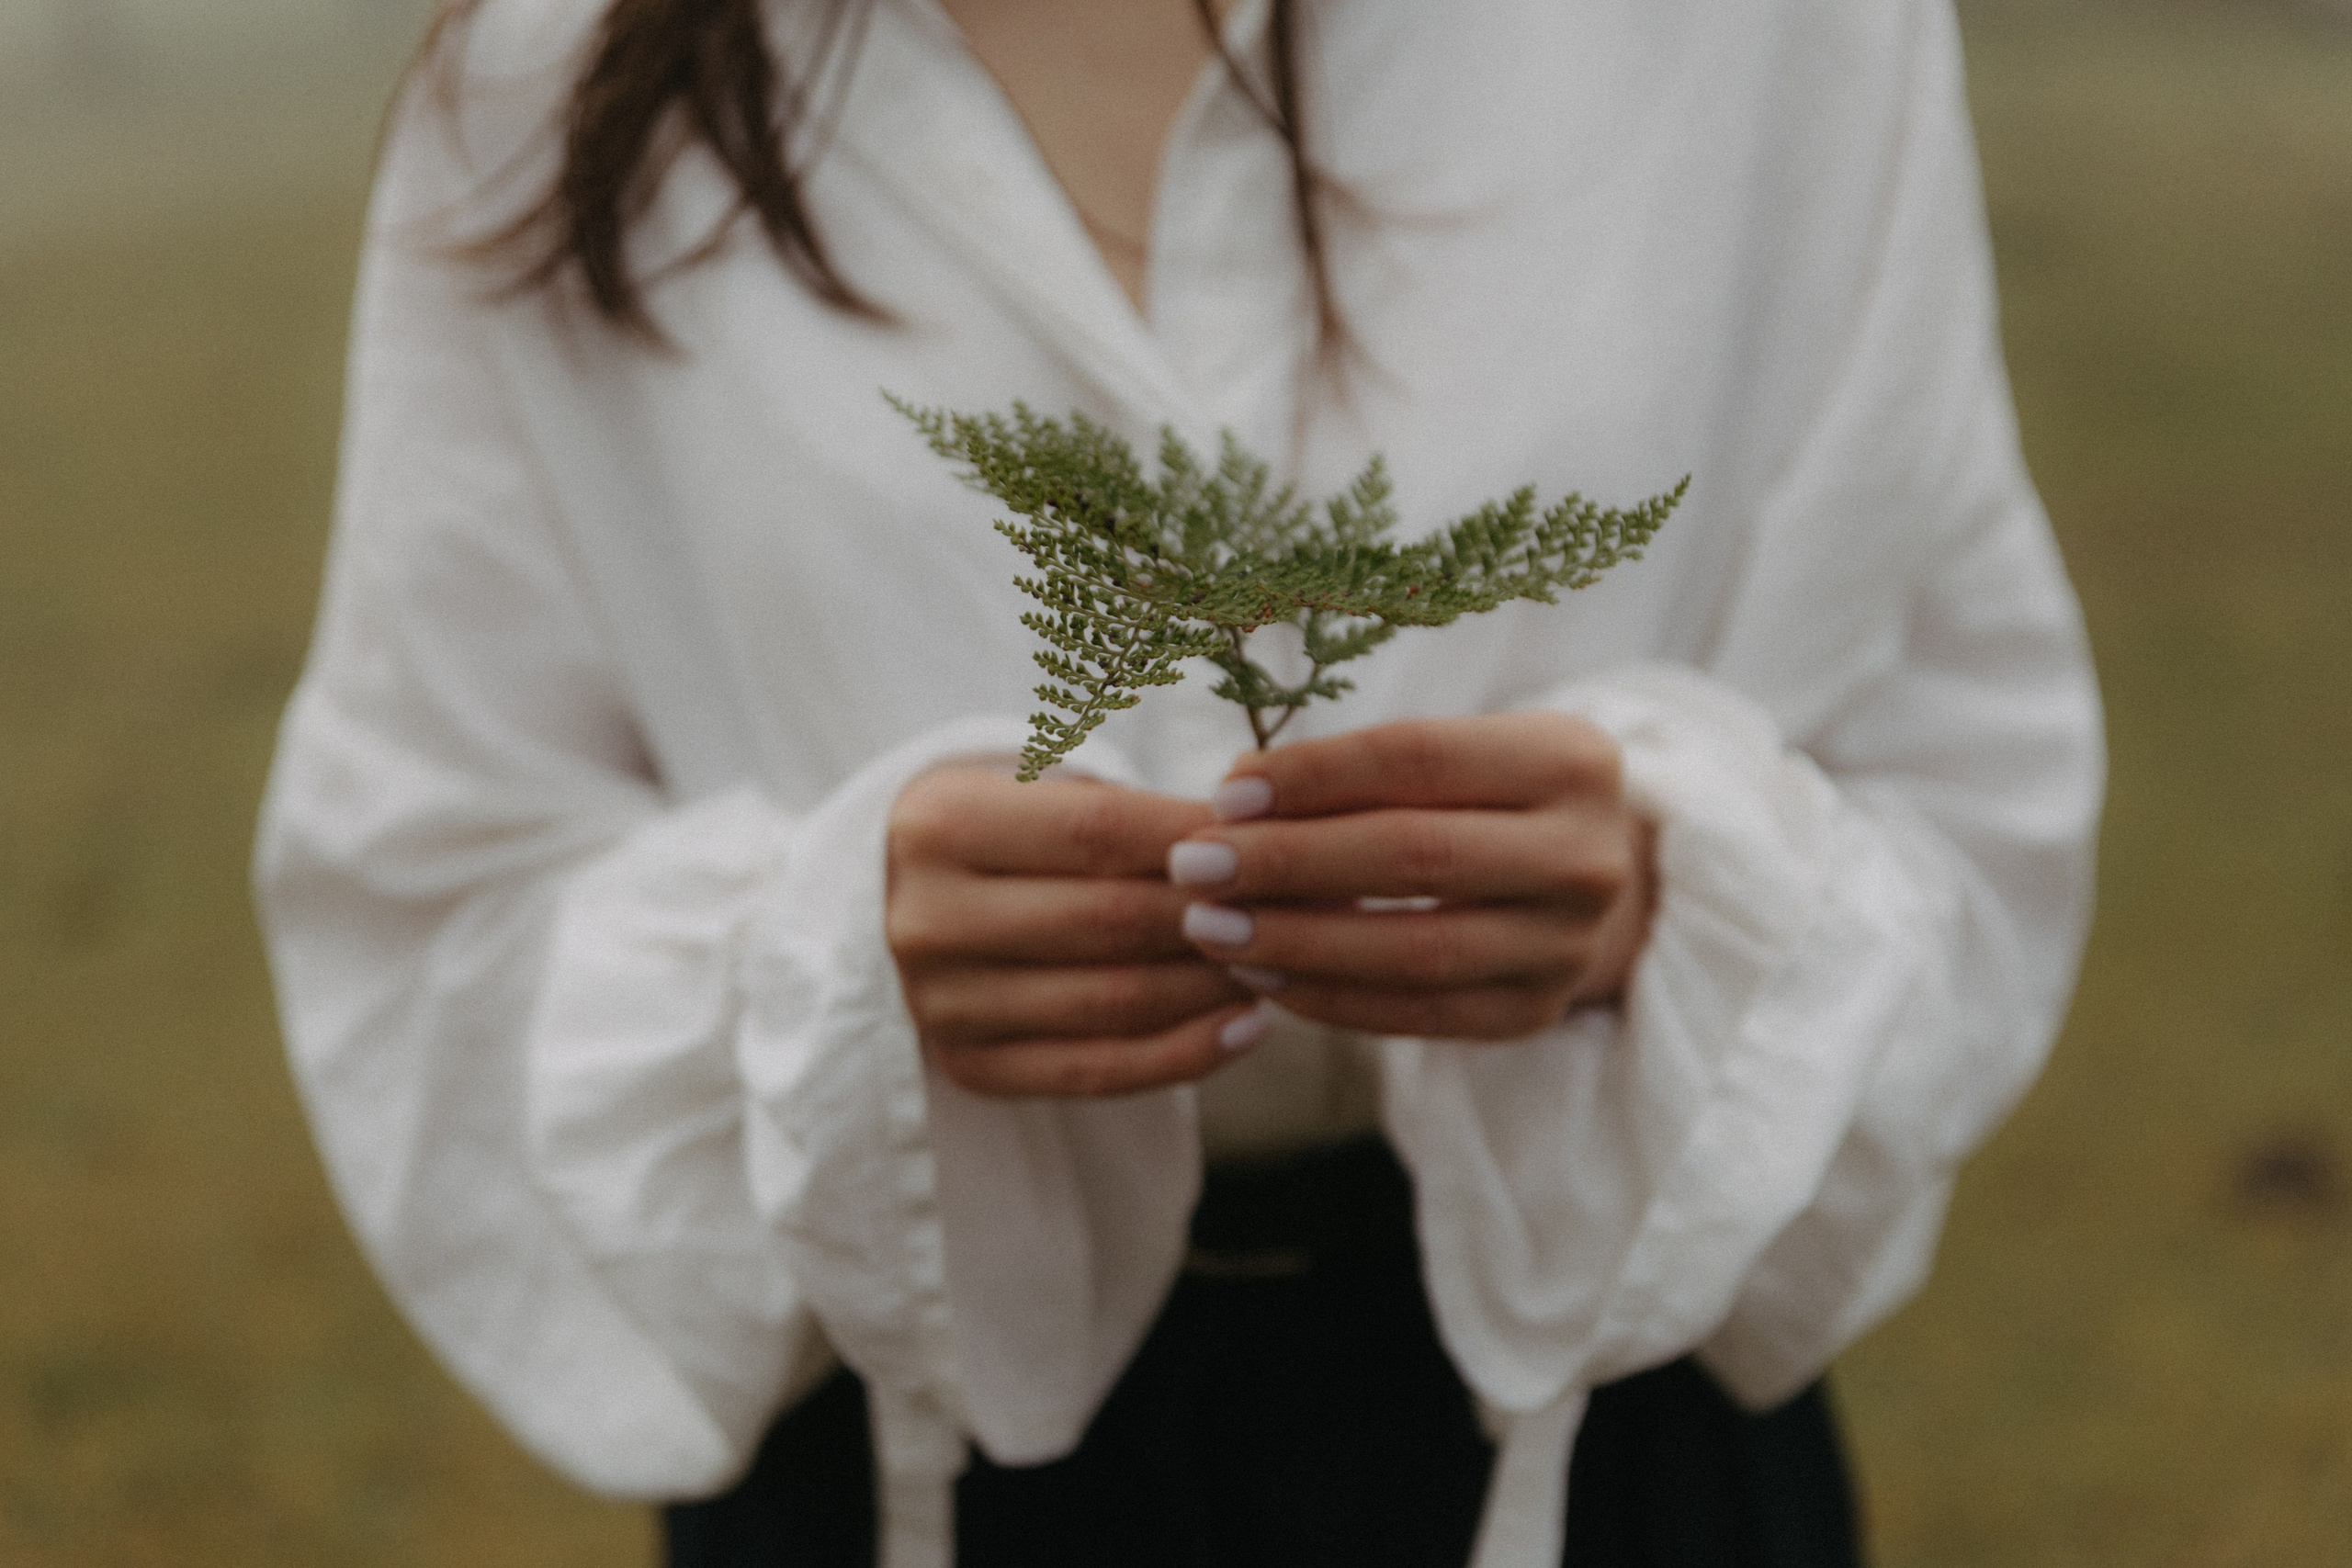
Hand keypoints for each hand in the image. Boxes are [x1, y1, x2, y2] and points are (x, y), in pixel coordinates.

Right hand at [886, 767, 1261, 1098]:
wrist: (912, 896)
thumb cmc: (1009, 827)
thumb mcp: (1041, 786)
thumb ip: (1132, 810)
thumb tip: (1257, 841)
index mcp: (939, 824)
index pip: (1097, 832)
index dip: (1197, 840)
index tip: (1273, 841)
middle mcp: (926, 919)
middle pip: (1108, 920)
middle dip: (1217, 915)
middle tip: (1297, 908)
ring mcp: (941, 1004)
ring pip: (1112, 1003)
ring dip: (1213, 987)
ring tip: (1279, 963)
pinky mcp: (967, 1067)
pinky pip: (1096, 1072)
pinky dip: (1185, 1054)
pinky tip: (1248, 1028)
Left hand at [1167, 714, 1655, 1039]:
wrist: (1589, 877)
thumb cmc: (1490, 795)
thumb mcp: (1460, 752)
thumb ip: (1364, 771)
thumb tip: (1234, 798)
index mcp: (1570, 760)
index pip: (1416, 758)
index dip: (1312, 776)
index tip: (1223, 793)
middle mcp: (1586, 856)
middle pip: (1413, 856)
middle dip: (1288, 862)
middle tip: (1194, 866)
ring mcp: (1568, 946)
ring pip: (1412, 949)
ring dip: (1296, 941)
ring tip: (1211, 929)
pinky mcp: (1533, 1013)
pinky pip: (1414, 1014)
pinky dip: (1329, 997)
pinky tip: (1262, 976)